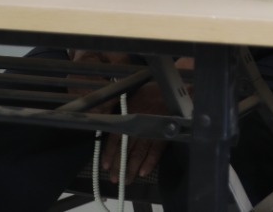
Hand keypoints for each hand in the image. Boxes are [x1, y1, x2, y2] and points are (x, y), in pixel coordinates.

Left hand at [69, 51, 190, 182]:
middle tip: (114, 179)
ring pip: (139, 153)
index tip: (105, 166)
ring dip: (132, 168)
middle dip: (119, 166)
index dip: (109, 153)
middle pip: (126, 149)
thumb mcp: (130, 95)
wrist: (173, 91)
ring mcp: (151, 131)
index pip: (115, 138)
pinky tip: (144, 172)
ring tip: (127, 180)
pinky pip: (156, 151)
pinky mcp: (164, 135)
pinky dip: (150, 162)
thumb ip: (114, 106)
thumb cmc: (150, 92)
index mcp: (128, 116)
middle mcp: (138, 125)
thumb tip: (99, 113)